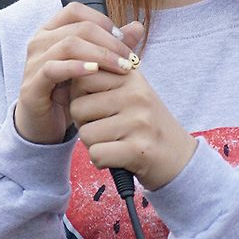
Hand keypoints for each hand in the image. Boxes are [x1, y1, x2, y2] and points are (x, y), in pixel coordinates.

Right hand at [14, 2, 143, 144]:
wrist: (45, 124)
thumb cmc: (69, 91)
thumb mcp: (93, 66)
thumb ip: (113, 46)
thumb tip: (138, 27)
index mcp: (51, 31)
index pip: (76, 11)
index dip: (102, 21)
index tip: (123, 40)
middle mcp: (39, 42)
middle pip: (78, 28)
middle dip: (109, 42)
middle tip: (129, 58)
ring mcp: (33, 63)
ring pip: (68, 46)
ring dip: (100, 55)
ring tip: (121, 67)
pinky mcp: (32, 85)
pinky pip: (53, 69)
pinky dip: (76, 68)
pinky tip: (94, 72)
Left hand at [69, 68, 196, 190]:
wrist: (179, 158)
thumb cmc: (145, 125)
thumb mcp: (129, 93)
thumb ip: (99, 81)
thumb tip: (58, 78)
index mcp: (131, 76)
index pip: (82, 77)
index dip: (80, 96)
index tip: (98, 107)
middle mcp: (136, 95)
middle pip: (78, 107)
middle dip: (84, 123)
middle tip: (107, 129)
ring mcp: (139, 122)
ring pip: (85, 134)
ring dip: (93, 144)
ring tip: (115, 142)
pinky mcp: (139, 149)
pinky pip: (96, 154)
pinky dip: (100, 161)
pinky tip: (117, 157)